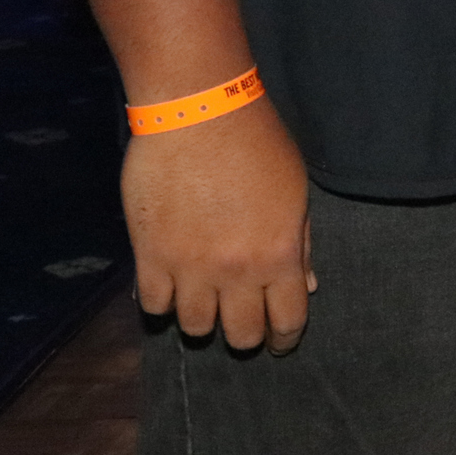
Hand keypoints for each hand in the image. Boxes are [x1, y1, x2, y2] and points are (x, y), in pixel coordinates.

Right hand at [120, 99, 315, 351]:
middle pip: (240, 335)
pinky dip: (162, 302)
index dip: (284, 339)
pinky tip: (170, 288)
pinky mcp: (149, 254)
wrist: (199, 111)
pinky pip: (154, 304)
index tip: (279, 343)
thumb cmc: (257, 142)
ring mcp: (190, 267)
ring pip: (194, 327)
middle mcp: (237, 271)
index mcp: (280, 255)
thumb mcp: (295, 191)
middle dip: (244, 335)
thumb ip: (300, 243)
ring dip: (201, 320)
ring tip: (203, 303)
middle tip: (240, 322)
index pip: (287, 322)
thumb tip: (306, 285)